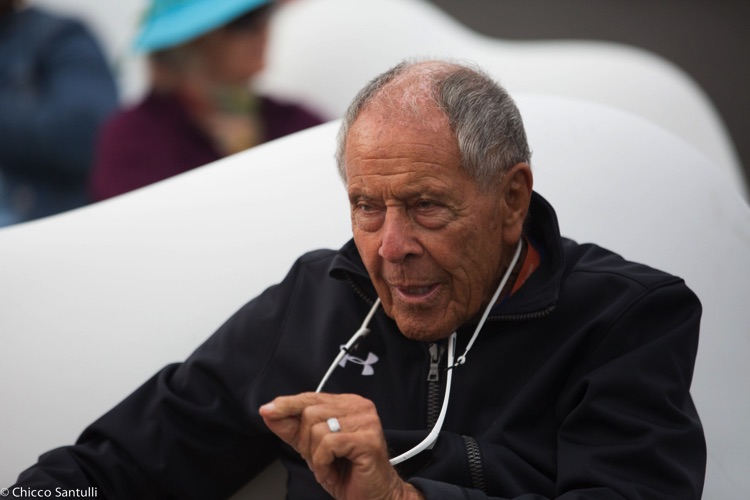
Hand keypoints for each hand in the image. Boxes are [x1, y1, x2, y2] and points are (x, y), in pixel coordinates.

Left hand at [260, 392, 422, 499]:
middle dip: (306, 443)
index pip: (311, 397)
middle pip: (310, 413)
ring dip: (316, 457)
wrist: (373, 497)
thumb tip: (268, 411)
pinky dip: (323, 464)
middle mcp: (359, 406)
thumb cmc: (347, 473)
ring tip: (329, 467)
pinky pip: (328, 445)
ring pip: (317, 429)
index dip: (287, 405)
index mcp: (347, 404)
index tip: (267, 411)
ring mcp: (366, 421)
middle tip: (320, 461)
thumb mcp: (313, 449)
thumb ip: (292, 429)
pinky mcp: (368, 439)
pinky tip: (332, 472)